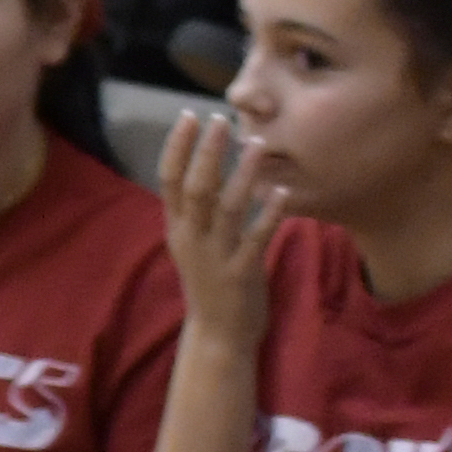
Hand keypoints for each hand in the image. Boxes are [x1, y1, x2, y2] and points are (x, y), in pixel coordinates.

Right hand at [157, 108, 288, 338]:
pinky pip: (256, 238)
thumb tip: (210, 170)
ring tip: (258, 143)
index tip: (189, 116)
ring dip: (242, 174)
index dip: (176, 147)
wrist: (217, 335)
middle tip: (221, 119)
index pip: (168, 180)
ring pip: (226, 208)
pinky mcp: (240, 273)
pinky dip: (270, 214)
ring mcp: (214, 256)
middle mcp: (190, 238)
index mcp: (177, 229)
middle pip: (195, 187)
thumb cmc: (210, 285)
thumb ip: (199, 213)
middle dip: (207, 152)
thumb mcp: (194, 245)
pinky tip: (283, 191)